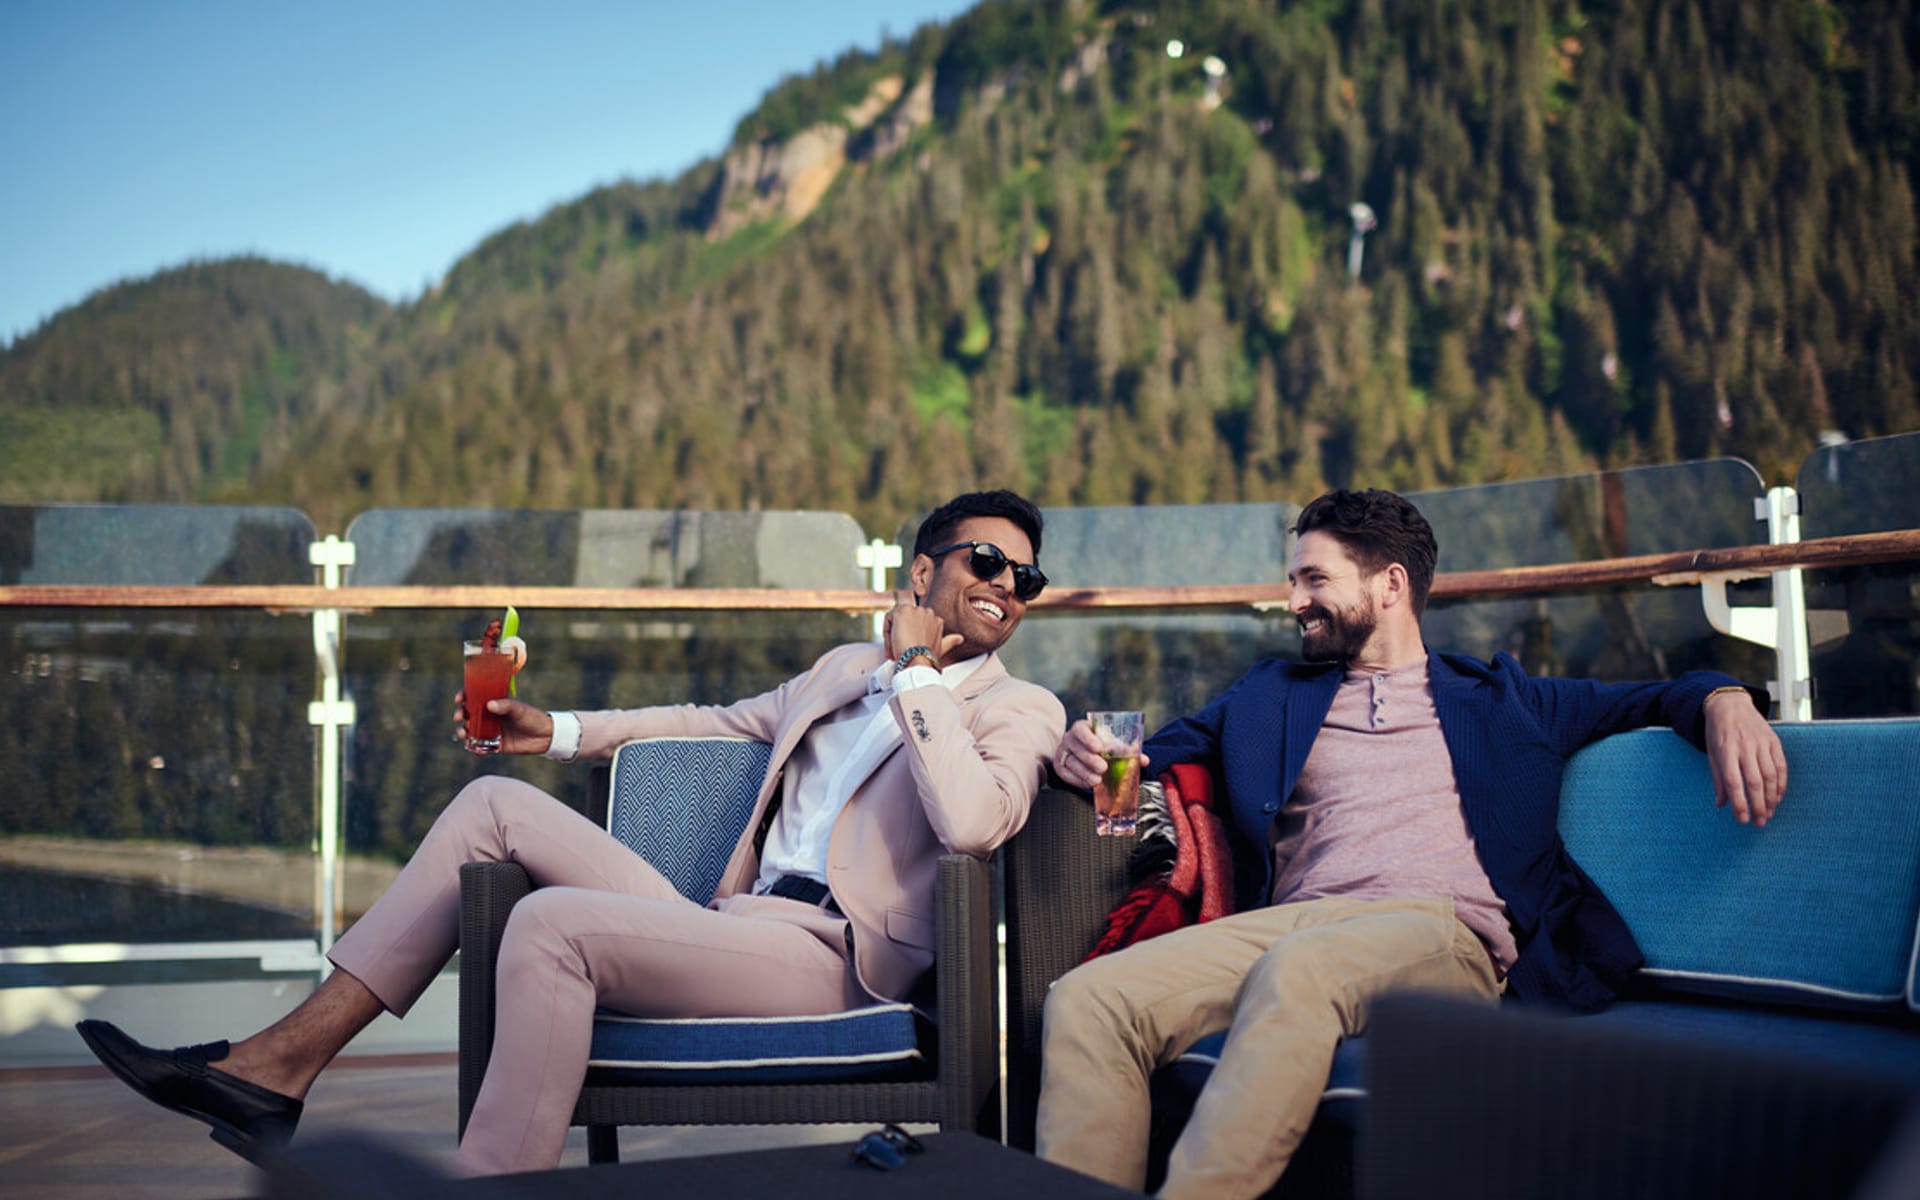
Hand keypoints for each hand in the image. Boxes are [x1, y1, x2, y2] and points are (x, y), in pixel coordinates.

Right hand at [453, 690, 554, 755]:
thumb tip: (489, 705)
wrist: (545, 736)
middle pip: (467, 714)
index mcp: (494, 703)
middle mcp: (489, 716)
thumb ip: (505, 706)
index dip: (463, 696)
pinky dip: (474, 749)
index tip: (459, 698)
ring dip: (462, 732)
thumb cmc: (532, 717)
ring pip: (470, 730)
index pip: (474, 696)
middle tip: (459, 717)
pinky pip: (480, 747)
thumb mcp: (519, 709)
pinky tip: (473, 748)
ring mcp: (490, 730)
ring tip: (463, 734)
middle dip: (459, 715)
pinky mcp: (495, 745)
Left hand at [885, 589, 960, 667]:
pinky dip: (887, 633)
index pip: (916, 623)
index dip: (910, 637)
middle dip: (901, 635)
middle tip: (899, 652)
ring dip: (893, 635)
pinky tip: (892, 645)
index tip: (908, 650)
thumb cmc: (928, 658)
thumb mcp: (941, 648)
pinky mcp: (902, 611)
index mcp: (936, 620)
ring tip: (895, 651)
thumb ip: (950, 641)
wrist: (918, 661)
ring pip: (896, 620)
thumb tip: (960, 638)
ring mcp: (915, 610)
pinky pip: (888, 619)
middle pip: (906, 621)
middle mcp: (927, 612)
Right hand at [1054, 718, 1150, 790]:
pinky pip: (1065, 774)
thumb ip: (1126, 751)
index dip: (1088, 738)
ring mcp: (1062, 753)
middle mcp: (1069, 738)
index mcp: (1082, 728)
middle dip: (1089, 758)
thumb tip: (1144, 760)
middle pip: (1075, 746)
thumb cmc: (1102, 748)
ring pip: (1070, 761)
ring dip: (1084, 772)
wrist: (1087, 755)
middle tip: (1103, 768)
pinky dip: (1077, 780)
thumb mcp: (1113, 746)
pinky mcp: (1060, 767)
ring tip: (1097, 780)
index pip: (1080, 729)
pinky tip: (1088, 784)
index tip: (1100, 748)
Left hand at [1703, 689, 1786, 825]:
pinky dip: (1781, 784)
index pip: (1734, 782)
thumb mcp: (1712, 754)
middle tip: (1760, 822)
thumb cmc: (1718, 732)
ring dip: (1771, 798)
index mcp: (1726, 750)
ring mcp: (1761, 743)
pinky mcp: (1773, 741)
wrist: (1730, 704)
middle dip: (1758, 805)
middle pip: (1755, 782)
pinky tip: (1777, 797)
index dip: (1739, 803)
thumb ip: (1718, 779)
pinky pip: (1781, 766)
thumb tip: (1721, 804)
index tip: (1742, 819)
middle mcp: (1745, 747)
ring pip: (1770, 775)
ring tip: (1768, 813)